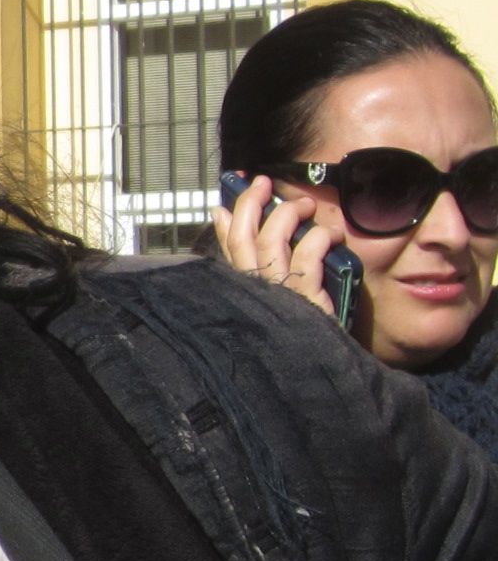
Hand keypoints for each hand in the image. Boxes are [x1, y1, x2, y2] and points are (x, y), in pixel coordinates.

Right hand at [214, 174, 344, 323]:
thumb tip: (260, 243)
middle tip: (264, 183)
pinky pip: (308, 254)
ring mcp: (278, 295)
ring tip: (306, 205)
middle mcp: (255, 291)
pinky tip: (332, 235)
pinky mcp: (305, 299)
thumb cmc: (303, 335)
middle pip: (243, 236)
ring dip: (289, 213)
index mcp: (247, 290)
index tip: (230, 197)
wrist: (320, 377)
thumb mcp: (279, 299)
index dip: (228, 217)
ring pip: (272, 239)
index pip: (229, 247)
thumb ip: (266, 268)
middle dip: (251, 202)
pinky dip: (319, 237)